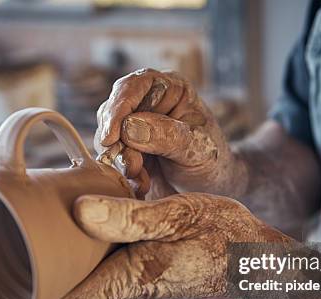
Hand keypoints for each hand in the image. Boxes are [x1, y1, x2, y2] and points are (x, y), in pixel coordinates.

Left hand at [47, 192, 289, 298]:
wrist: (254, 255)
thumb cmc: (223, 238)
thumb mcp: (181, 217)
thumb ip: (131, 217)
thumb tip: (79, 211)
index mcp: (131, 275)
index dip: (36, 291)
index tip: (10, 264)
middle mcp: (128, 278)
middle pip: (71, 279)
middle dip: (45, 256)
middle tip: (24, 219)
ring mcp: (136, 271)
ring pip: (88, 263)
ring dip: (70, 240)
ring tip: (52, 205)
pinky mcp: (146, 260)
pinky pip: (108, 252)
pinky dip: (95, 233)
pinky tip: (96, 204)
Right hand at [95, 68, 245, 198]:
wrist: (213, 190)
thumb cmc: (213, 163)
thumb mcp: (197, 148)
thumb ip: (168, 135)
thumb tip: (130, 127)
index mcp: (170, 89)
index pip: (134, 86)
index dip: (118, 108)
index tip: (111, 137)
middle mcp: (148, 103)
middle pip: (113, 112)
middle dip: (119, 143)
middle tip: (135, 167)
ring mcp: (135, 128)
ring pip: (107, 138)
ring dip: (122, 162)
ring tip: (143, 179)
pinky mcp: (128, 151)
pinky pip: (111, 159)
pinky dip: (123, 175)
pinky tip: (142, 185)